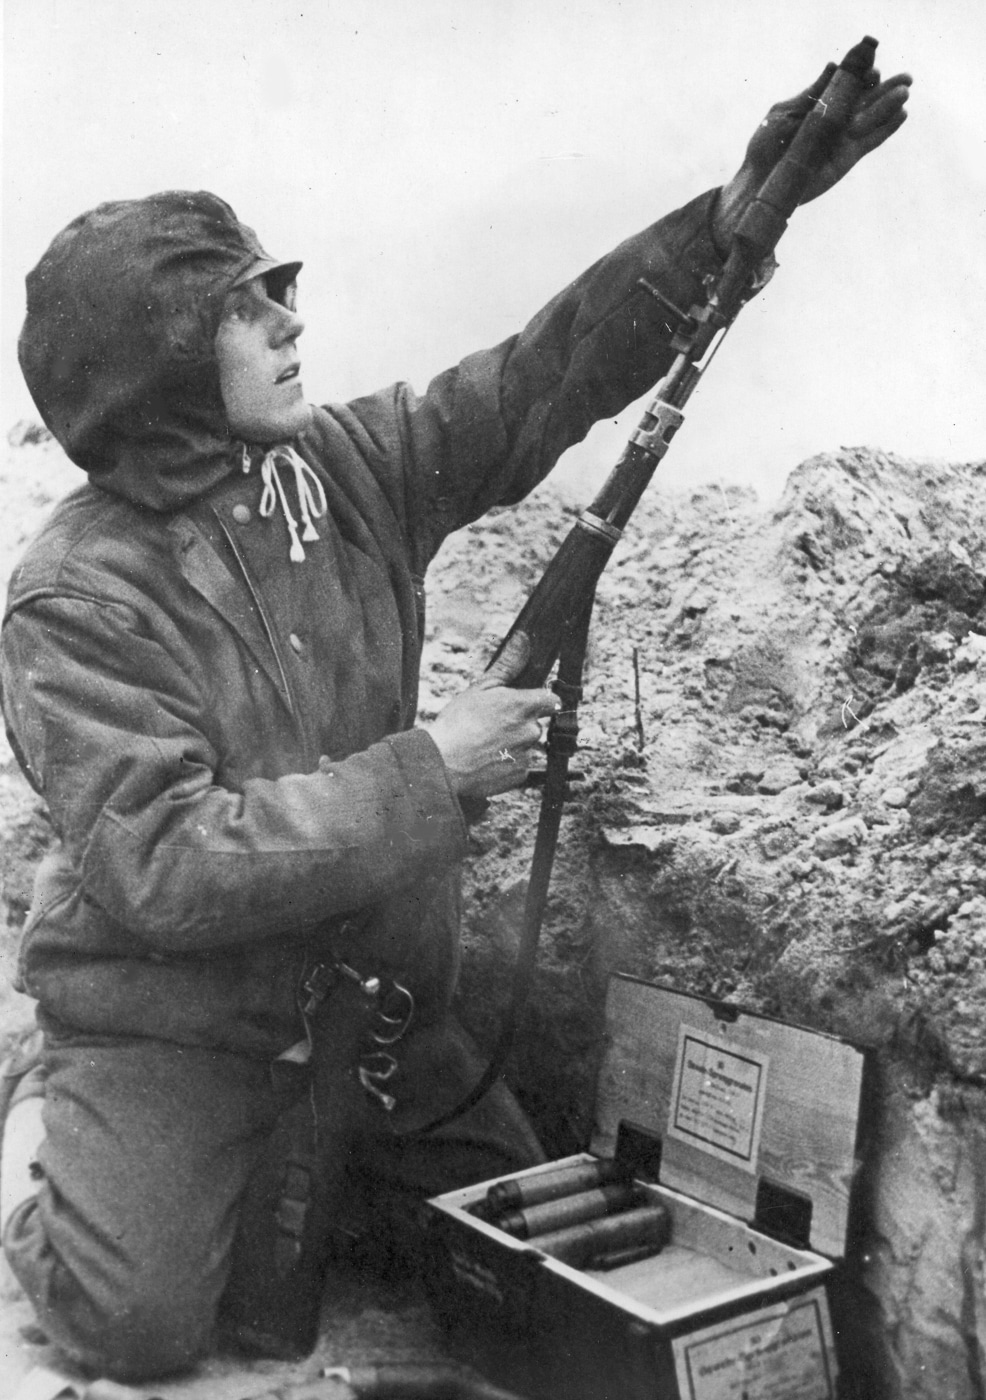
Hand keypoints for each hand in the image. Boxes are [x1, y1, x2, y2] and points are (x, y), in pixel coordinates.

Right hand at [424, 632, 560, 799]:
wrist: (442, 764)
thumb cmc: (457, 724)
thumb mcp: (480, 688)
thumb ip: (508, 665)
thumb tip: (524, 639)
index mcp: (523, 706)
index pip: (551, 700)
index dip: (540, 701)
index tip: (525, 704)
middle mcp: (530, 730)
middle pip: (536, 724)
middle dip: (519, 724)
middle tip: (491, 726)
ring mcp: (527, 755)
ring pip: (526, 746)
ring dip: (511, 745)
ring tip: (484, 745)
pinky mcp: (520, 775)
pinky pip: (518, 766)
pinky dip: (506, 764)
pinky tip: (485, 760)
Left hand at [713, 60, 911, 251]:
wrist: (761, 182)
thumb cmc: (767, 145)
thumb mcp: (786, 113)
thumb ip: (812, 93)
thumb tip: (833, 66)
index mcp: (820, 103)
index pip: (847, 84)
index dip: (863, 75)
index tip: (873, 70)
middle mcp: (835, 119)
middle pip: (866, 99)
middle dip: (886, 87)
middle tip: (907, 77)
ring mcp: (843, 138)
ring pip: (872, 118)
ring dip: (891, 104)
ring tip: (906, 92)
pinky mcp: (847, 158)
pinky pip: (872, 141)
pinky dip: (887, 129)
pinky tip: (902, 115)